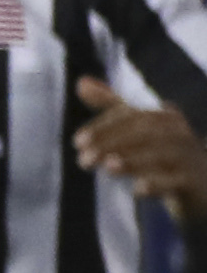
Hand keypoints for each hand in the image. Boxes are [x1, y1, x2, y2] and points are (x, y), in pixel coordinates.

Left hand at [76, 76, 206, 209]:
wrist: (201, 184)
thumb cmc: (163, 151)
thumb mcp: (138, 128)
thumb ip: (111, 106)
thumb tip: (80, 82)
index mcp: (164, 117)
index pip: (132, 115)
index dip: (104, 126)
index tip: (78, 141)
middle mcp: (179, 133)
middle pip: (145, 131)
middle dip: (112, 142)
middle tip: (83, 159)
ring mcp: (188, 157)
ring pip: (162, 154)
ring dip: (133, 161)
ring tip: (107, 167)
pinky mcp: (193, 182)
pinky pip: (177, 181)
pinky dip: (158, 184)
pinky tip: (138, 190)